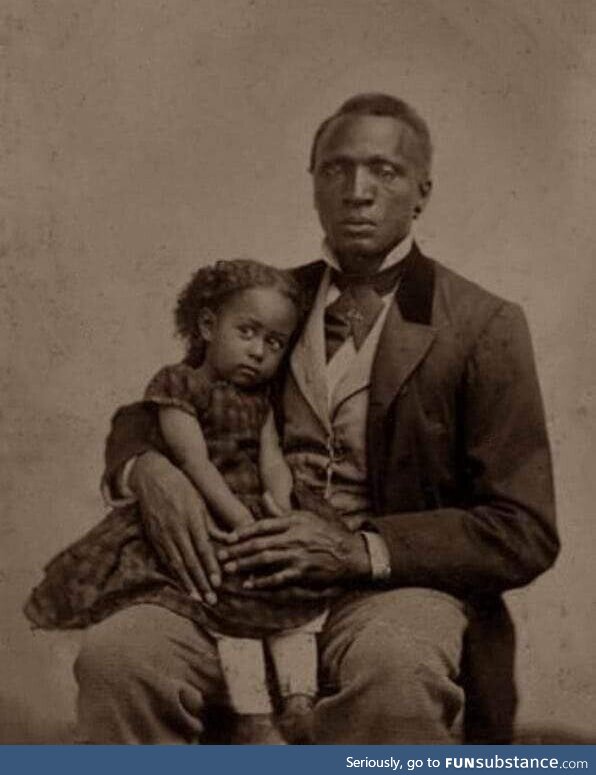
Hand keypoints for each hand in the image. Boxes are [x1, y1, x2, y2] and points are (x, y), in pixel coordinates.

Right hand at [130, 451, 221, 603]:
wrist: (153, 477)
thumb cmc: (183, 487)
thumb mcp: (200, 500)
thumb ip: (211, 523)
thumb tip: (229, 540)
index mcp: (191, 518)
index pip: (203, 548)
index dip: (210, 567)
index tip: (218, 583)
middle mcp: (176, 529)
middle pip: (190, 560)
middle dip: (201, 582)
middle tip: (211, 599)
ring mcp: (163, 534)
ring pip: (176, 563)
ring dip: (187, 583)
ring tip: (197, 598)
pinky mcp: (154, 536)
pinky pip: (165, 559)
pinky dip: (174, 574)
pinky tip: (181, 584)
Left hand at [217, 496, 370, 589]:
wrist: (349, 553)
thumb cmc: (325, 532)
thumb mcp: (305, 516)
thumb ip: (281, 510)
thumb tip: (263, 495)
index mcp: (293, 522)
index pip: (263, 525)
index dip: (243, 532)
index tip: (228, 538)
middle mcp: (293, 537)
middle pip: (259, 543)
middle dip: (238, 550)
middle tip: (221, 556)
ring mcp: (298, 555)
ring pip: (265, 560)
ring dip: (245, 565)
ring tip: (229, 569)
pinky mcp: (302, 572)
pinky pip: (278, 577)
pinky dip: (262, 581)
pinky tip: (249, 584)